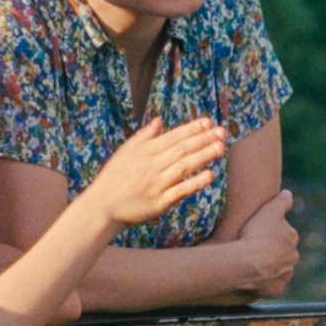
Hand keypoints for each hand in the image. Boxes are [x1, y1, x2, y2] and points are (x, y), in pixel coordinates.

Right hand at [88, 118, 226, 224]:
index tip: (208, 122)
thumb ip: (144, 136)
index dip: (191, 129)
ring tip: (221, 148)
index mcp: (144, 152)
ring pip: (183, 167)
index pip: (172, 137)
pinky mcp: (159, 203)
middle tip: (222, 132)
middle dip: (203, 140)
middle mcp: (151, 166)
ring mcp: (156, 184)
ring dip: (203, 157)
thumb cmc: (114, 176)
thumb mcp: (125, 152)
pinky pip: (180, 191)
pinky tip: (210, 175)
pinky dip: (195, 183)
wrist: (102, 205)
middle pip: (181, 150)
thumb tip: (159, 120)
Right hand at [235, 190, 299, 297]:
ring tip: (248, 261)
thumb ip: (281, 202)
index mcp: (291, 238)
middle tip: (252, 245)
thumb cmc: (258, 234)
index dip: (271, 231)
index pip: (285, 233)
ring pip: (277, 268)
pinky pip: (268, 284)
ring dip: (267, 265)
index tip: (259, 230)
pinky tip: (248, 275)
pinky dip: (261, 280)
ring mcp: (283, 274)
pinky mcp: (274, 289)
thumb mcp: (269, 211)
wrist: (250, 263)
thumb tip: (287, 193)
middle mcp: (292, 257)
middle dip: (271, 250)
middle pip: (282, 252)